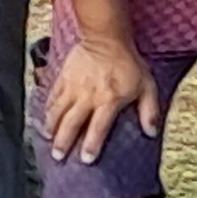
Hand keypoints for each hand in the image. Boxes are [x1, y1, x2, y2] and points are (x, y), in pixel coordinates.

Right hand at [40, 29, 161, 164]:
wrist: (106, 37)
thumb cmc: (128, 62)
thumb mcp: (147, 86)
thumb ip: (149, 110)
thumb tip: (151, 132)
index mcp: (108, 100)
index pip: (97, 128)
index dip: (91, 145)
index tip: (85, 160)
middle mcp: (87, 96)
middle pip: (71, 123)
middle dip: (63, 141)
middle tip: (58, 156)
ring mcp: (72, 87)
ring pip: (58, 111)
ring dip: (51, 127)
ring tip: (47, 139)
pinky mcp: (63, 77)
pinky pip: (52, 96)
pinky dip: (47, 109)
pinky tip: (45, 118)